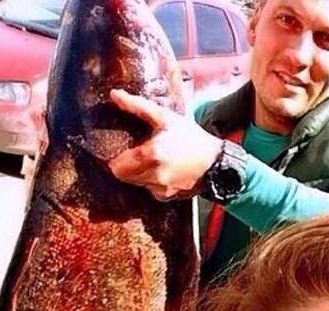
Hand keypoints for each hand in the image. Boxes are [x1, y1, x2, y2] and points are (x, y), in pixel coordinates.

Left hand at [108, 89, 222, 199]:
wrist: (215, 162)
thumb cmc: (191, 137)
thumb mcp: (165, 117)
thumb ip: (137, 106)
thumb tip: (114, 95)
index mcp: (151, 154)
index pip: (116, 166)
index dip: (113, 159)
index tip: (117, 151)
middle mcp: (154, 175)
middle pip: (124, 177)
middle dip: (125, 165)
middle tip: (134, 153)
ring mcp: (161, 189)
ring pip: (136, 184)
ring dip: (137, 174)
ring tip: (150, 160)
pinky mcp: (167, 197)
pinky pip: (150, 190)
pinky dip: (151, 182)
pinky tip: (162, 170)